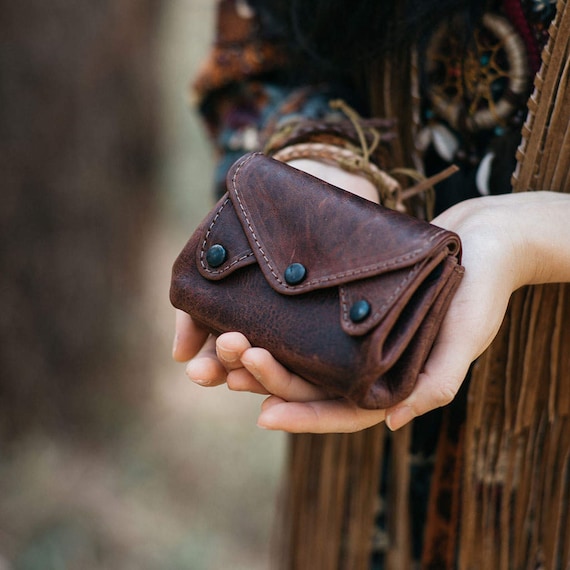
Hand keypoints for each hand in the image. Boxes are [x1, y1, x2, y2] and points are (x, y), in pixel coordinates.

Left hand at [173, 166, 569, 432]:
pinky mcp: (347, 305)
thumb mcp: (465, 337)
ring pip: (301, 353)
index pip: (344, 412)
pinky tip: (249, 313)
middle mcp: (368, 363)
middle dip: (271, 378)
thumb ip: (435, 383)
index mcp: (393, 382)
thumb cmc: (481, 291)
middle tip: (231, 365)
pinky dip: (280, 321)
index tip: (264, 414)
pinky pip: (307, 319)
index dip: (305, 417)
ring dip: (265, 352)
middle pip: (311, 383)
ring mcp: (355, 334)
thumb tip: (392, 425)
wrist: (483, 239)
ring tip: (226, 344)